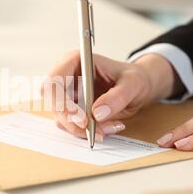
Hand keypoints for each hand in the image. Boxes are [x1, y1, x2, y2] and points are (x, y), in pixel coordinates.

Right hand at [42, 50, 180, 140]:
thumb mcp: (133, 83)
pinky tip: (105, 128)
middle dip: (71, 121)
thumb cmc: (134, 78)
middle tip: (93, 132)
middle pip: (54, 102)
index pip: (54, 81)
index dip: (62, 101)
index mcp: (75, 61)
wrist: (139, 88)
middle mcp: (67, 77)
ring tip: (108, 128)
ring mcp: (68, 95)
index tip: (82, 119)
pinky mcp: (73, 110)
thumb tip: (97, 113)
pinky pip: (71, 125)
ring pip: (61, 117)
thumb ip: (117, 97)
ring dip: (81, 129)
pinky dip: (86, 131)